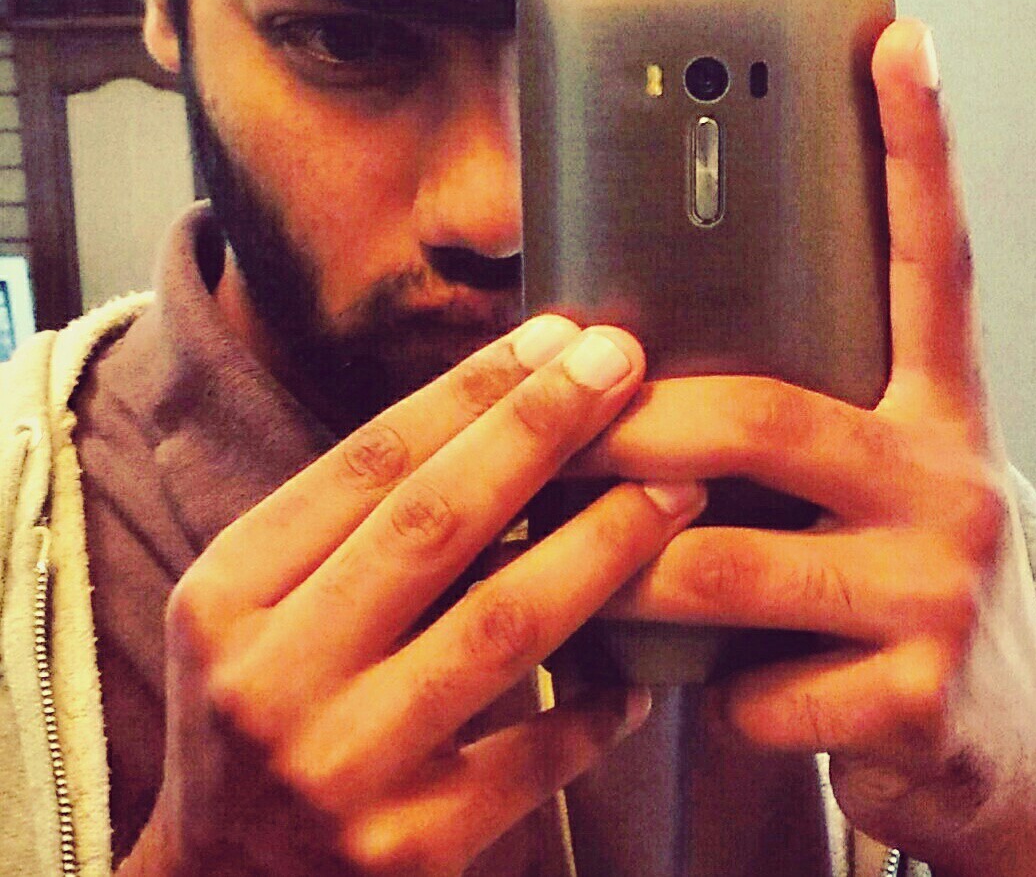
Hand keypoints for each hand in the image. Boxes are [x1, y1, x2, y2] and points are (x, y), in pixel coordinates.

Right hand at [122, 321, 704, 876]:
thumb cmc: (255, 715)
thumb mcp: (254, 609)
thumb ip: (351, 528)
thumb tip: (500, 412)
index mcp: (228, 594)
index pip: (368, 463)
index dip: (470, 392)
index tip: (553, 337)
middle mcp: (271, 677)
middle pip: (435, 521)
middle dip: (542, 428)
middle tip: (623, 362)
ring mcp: (339, 770)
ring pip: (501, 625)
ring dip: (604, 542)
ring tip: (680, 487)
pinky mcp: (406, 856)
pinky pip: (534, 760)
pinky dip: (595, 704)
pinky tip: (645, 666)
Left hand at [574, 20, 1035, 875]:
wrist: (1004, 751)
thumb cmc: (891, 586)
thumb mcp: (862, 488)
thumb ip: (786, 430)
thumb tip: (634, 369)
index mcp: (932, 411)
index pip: (927, 260)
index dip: (914, 148)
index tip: (896, 39)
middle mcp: (951, 479)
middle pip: (763, 416)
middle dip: (630, 430)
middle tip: (554, 428)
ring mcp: (941, 589)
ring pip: (723, 559)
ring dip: (623, 570)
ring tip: (575, 567)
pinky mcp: (918, 697)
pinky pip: (747, 683)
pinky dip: (701, 688)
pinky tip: (719, 692)